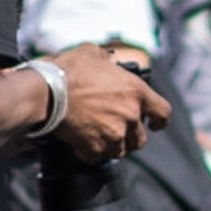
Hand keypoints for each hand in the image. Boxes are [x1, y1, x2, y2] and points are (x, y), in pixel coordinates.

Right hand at [53, 43, 171, 161]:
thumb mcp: (92, 53)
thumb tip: (108, 62)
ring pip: (121, 150)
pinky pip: (99, 157)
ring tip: (96, 135)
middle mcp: (130, 115)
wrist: (46, 92)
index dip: (160, 120)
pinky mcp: (97, 149)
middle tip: (114, 129)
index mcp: (136, 91)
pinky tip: (81, 141)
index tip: (155, 124)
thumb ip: (107, 61)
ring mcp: (115, 134)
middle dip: (129, 136)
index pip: (163, 112)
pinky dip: (91, 152)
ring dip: (112, 145)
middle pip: (140, 138)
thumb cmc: (68, 71)